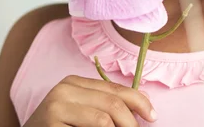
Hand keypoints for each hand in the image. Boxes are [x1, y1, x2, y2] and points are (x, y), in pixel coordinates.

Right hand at [23, 75, 156, 126]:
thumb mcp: (83, 112)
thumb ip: (106, 106)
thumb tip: (145, 109)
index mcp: (75, 82)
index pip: (116, 89)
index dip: (140, 102)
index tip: (153, 116)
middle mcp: (64, 88)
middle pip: (113, 103)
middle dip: (131, 122)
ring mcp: (55, 105)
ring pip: (104, 120)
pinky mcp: (50, 121)